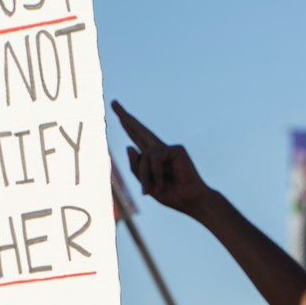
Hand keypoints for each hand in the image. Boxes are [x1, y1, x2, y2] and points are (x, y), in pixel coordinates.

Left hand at [111, 101, 212, 217]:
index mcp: (153, 158)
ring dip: (144, 175)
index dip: (127, 126)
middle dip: (125, 117)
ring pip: (144, 156)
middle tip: (113, 102)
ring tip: (151, 190)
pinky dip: (154, 173)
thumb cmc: (173, 195)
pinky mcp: (176, 149)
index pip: (137, 138)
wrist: (192, 201)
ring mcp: (169, 149)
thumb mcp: (147, 185)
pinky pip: (154, 158)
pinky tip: (162, 183)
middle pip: (139, 131)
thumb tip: (128, 146)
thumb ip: (136, 168)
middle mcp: (160, 150)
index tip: (116, 109)